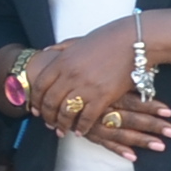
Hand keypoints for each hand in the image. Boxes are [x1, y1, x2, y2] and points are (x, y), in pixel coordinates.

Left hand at [24, 26, 170, 157]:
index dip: (36, 100)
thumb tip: (46, 52)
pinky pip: (88, 117)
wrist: (134, 41)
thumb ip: (61, 48)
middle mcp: (70, 75)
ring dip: (62, 125)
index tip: (36, 109)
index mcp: (62, 61)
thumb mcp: (78, 40)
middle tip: (49, 124)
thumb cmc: (108, 38)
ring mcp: (86, 87)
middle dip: (47, 116)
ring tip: (62, 131)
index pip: (40, 85)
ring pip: (66, 113)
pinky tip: (81, 131)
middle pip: (50, 102)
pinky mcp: (103, 96)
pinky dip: (82, 127)